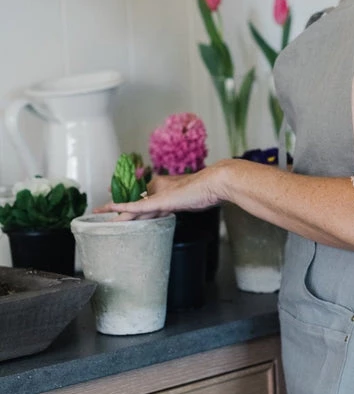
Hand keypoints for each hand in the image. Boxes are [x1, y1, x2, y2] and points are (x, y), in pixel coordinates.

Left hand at [95, 165, 224, 218]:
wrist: (213, 183)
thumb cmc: (205, 191)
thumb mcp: (189, 198)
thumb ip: (178, 202)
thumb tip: (168, 208)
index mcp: (163, 190)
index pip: (143, 199)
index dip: (130, 202)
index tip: (118, 205)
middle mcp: (157, 190)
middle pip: (133, 201)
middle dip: (117, 206)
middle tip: (99, 209)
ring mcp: (158, 195)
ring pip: (132, 204)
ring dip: (115, 208)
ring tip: (100, 210)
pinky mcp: (159, 201)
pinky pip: (137, 206)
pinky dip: (124, 207)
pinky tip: (111, 208)